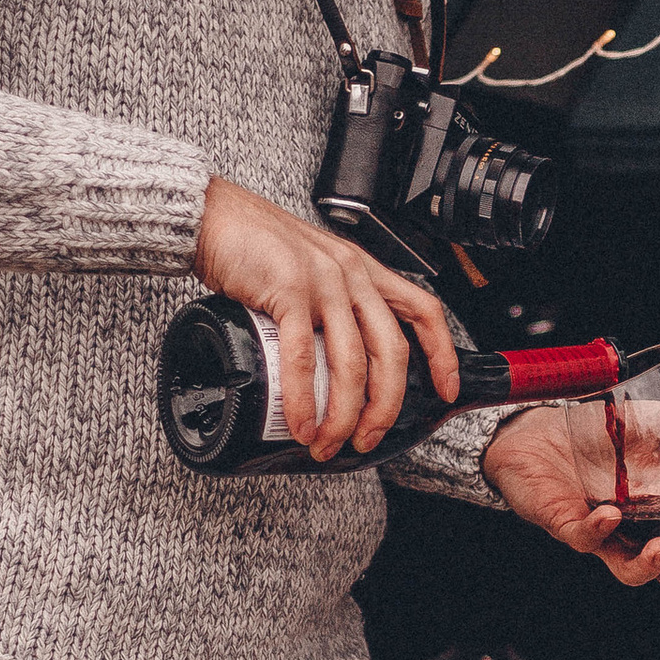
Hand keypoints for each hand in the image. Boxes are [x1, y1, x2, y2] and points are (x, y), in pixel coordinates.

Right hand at [192, 176, 460, 459]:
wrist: (213, 217)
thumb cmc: (257, 245)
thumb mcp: (311, 268)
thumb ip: (331, 304)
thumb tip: (333, 360)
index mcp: (364, 270)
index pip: (422, 310)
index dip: (442, 353)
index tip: (446, 390)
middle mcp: (352, 274)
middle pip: (391, 352)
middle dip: (384, 406)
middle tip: (368, 438)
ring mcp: (324, 282)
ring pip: (352, 362)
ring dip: (343, 413)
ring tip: (328, 442)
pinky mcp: (289, 291)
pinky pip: (304, 358)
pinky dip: (303, 399)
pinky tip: (301, 422)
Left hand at [482, 408, 659, 590]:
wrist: (534, 427)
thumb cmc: (592, 434)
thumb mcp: (651, 421)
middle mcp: (634, 529)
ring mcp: (600, 531)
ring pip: (629, 569)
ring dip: (650, 565)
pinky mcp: (565, 523)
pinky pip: (583, 539)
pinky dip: (599, 530)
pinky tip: (612, 515)